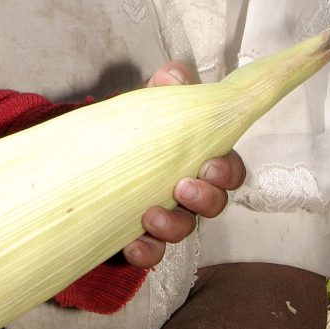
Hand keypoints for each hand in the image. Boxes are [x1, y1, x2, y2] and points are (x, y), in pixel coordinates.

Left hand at [121, 62, 245, 268]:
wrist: (99, 154)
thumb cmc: (140, 126)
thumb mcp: (153, 101)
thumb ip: (167, 85)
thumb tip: (175, 76)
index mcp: (201, 158)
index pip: (230, 170)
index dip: (226, 173)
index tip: (209, 166)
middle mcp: (191, 190)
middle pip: (215, 204)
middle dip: (205, 199)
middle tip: (183, 188)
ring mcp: (169, 214)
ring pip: (185, 229)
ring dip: (173, 226)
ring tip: (151, 215)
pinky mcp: (143, 234)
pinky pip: (153, 252)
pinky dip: (146, 251)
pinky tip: (132, 245)